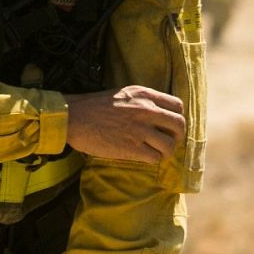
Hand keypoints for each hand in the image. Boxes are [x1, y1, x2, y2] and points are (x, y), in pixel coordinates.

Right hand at [64, 85, 184, 164]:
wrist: (73, 117)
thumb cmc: (94, 106)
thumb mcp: (123, 94)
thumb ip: (143, 101)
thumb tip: (159, 113)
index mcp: (144, 95)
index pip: (178, 106)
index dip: (176, 117)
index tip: (168, 124)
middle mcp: (147, 110)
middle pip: (179, 125)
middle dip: (177, 135)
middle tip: (167, 140)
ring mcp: (140, 130)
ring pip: (170, 145)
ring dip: (165, 151)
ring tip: (155, 151)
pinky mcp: (132, 148)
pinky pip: (155, 158)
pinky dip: (153, 159)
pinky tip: (144, 156)